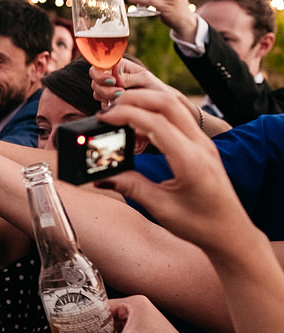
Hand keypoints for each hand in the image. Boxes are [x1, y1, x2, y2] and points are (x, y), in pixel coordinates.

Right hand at [89, 58, 182, 106]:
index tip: (112, 81)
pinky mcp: (109, 102)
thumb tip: (114, 72)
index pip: (99, 64)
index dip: (101, 73)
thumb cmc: (154, 88)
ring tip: (122, 97)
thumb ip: (128, 77)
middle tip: (119, 92)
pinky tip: (119, 105)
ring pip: (96, 92)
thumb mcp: (144, 79)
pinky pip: (101, 104)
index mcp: (118, 65)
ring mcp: (108, 89)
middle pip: (95, 80)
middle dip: (104, 88)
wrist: (159, 104)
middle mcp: (110, 76)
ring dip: (106, 96)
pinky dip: (109, 106)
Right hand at [96, 90, 256, 256]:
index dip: (127, 115)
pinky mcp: (201, 144)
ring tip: (120, 112)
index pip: (157, 123)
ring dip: (146, 101)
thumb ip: (131, 186)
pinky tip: (138, 126)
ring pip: (174, 105)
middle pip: (167, 103)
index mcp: (191, 161)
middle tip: (108, 110)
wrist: (231, 233)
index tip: (104, 118)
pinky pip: (178, 117)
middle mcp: (201, 146)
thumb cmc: (201, 224)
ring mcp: (203, 142)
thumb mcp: (161, 208)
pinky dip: (155, 112)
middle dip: (134, 99)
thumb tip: (101, 176)